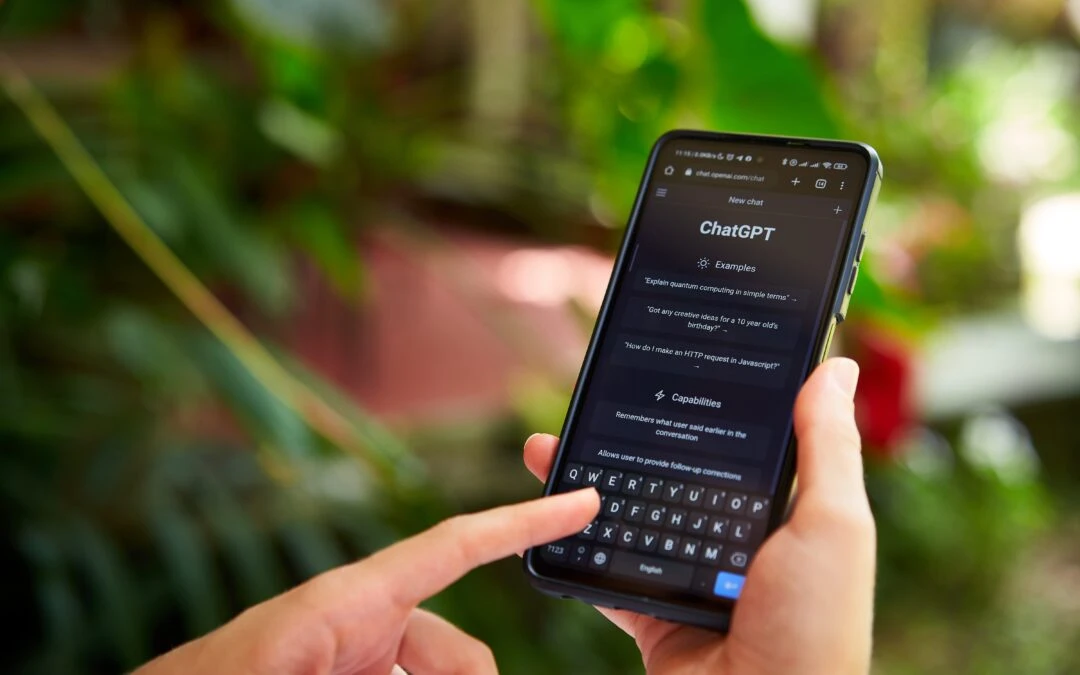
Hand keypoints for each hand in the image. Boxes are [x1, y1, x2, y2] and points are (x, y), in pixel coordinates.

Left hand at [135, 488, 599, 674]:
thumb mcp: (300, 670)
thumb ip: (397, 656)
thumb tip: (475, 667)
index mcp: (346, 603)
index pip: (454, 545)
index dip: (522, 522)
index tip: (582, 502)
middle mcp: (350, 622)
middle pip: (453, 644)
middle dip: (471, 674)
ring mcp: (339, 652)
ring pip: (426, 666)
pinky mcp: (332, 671)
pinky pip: (395, 674)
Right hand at [523, 357, 875, 674]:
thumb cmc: (817, 628)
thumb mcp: (833, 525)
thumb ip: (828, 447)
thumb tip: (837, 367)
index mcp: (780, 513)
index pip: (736, 441)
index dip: (703, 401)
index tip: (669, 361)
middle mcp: (733, 539)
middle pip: (673, 473)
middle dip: (630, 436)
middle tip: (593, 399)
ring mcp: (689, 575)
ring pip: (630, 514)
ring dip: (588, 482)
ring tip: (551, 448)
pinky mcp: (651, 611)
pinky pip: (603, 570)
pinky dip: (572, 545)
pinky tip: (547, 514)